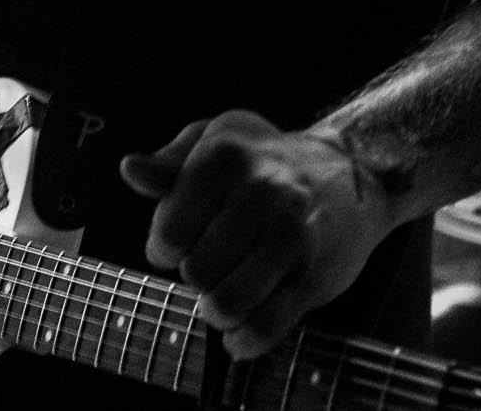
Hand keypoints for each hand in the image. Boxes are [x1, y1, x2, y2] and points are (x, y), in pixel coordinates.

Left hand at [119, 110, 389, 360]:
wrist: (348, 173)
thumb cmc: (265, 158)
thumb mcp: (215, 140)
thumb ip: (169, 164)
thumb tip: (131, 169)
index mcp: (225, 157)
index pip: (171, 232)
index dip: (163, 248)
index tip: (176, 245)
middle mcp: (262, 191)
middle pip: (198, 271)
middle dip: (194, 278)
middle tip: (205, 267)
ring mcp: (292, 235)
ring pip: (229, 302)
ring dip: (216, 310)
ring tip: (219, 297)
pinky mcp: (314, 274)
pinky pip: (267, 326)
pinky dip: (244, 340)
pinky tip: (237, 333)